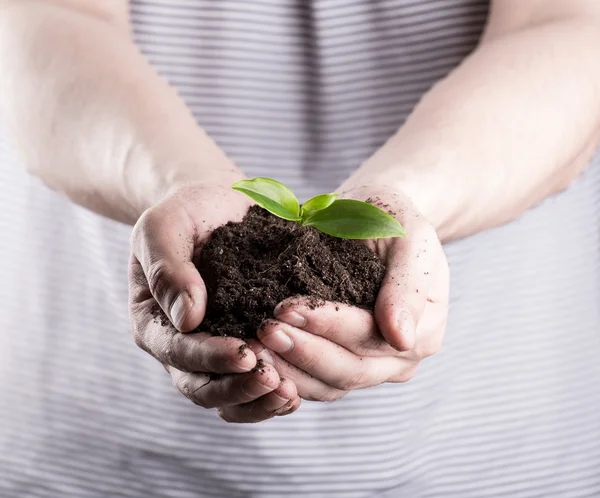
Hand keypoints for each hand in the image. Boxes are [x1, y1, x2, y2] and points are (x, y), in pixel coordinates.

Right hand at [129, 184, 300, 421]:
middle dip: (238, 388)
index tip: (245, 354)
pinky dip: (271, 394)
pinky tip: (298, 390)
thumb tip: (187, 318)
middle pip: (202, 387)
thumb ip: (167, 268)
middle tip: (275, 380)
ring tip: (290, 393)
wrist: (217, 206)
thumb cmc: (187, 213)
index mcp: (153, 320)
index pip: (178, 351)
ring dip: (258, 401)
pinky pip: (252, 383)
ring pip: (228, 397)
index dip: (211, 357)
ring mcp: (212, 350)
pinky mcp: (243, 347)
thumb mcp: (164, 227)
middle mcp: (180, 345)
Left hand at [257, 186, 448, 400]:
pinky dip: (287, 372)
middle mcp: (401, 358)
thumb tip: (402, 339)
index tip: (286, 306)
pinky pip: (316, 381)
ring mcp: (374, 367)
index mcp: (423, 330)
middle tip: (263, 330)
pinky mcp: (345, 364)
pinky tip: (259, 356)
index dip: (328, 325)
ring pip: (329, 384)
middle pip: (349, 369)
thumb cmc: (390, 219)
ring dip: (289, 369)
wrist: (372, 218)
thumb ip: (408, 285)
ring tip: (254, 347)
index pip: (371, 336)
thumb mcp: (409, 237)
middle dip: (303, 350)